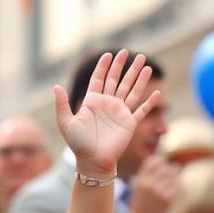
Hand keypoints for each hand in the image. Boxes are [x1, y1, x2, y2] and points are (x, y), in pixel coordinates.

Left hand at [54, 50, 162, 176]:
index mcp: (92, 102)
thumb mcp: (66, 123)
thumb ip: (61, 104)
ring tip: (145, 63)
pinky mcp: (130, 123)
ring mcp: (120, 113)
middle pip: (116, 80)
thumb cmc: (78, 144)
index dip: (103, 67)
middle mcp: (108, 104)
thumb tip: (56, 86)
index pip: (99, 79)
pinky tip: (157, 92)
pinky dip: (150, 102)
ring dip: (138, 77)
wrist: (92, 161)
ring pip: (131, 90)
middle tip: (127, 51)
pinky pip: (142, 110)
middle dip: (122, 66)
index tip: (108, 54)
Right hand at [127, 155, 180, 212]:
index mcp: (140, 180)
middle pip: (165, 167)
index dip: (160, 161)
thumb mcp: (138, 188)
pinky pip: (179, 185)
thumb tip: (161, 161)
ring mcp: (159, 190)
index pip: (152, 161)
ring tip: (172, 183)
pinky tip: (174, 190)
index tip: (163, 163)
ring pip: (174, 175)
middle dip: (170, 169)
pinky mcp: (168, 198)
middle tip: (171, 175)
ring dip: (175, 177)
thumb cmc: (140, 205)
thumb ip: (147, 175)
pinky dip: (178, 186)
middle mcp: (149, 183)